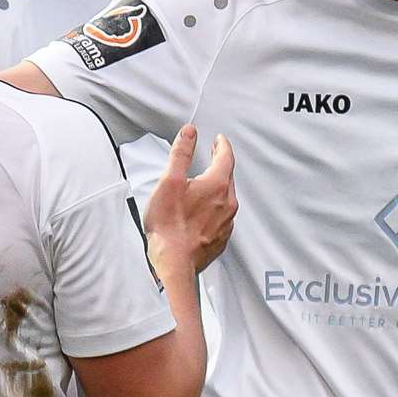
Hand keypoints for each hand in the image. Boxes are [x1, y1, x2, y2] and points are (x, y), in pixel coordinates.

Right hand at [144, 126, 236, 272]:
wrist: (174, 264)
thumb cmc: (169, 226)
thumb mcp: (170, 181)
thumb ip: (181, 154)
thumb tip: (189, 133)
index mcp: (217, 185)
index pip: (226, 157)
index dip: (222, 145)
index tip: (219, 140)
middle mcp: (227, 203)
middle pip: (228, 177)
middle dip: (221, 164)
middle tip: (214, 156)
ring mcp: (226, 223)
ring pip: (226, 198)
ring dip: (218, 187)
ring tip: (206, 182)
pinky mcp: (220, 238)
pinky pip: (222, 216)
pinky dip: (215, 208)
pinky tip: (203, 211)